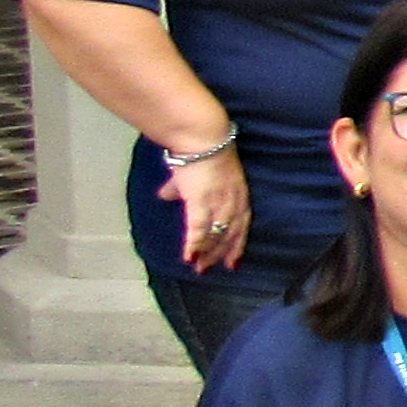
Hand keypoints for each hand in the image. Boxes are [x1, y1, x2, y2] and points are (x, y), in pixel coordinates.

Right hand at [160, 142, 249, 273]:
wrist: (200, 138)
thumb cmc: (199, 150)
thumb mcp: (197, 173)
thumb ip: (181, 188)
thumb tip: (165, 194)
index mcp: (238, 193)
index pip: (242, 224)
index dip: (237, 243)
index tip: (233, 261)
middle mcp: (234, 200)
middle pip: (231, 233)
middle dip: (222, 253)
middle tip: (212, 269)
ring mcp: (220, 202)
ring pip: (217, 235)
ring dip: (208, 253)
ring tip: (199, 268)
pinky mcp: (202, 202)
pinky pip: (199, 229)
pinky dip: (195, 244)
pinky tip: (189, 257)